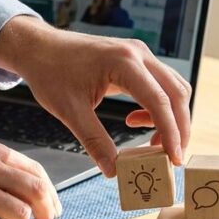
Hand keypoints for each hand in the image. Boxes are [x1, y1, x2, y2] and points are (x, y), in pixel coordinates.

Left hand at [0, 16, 190, 176]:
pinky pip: (160, 85)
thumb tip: (114, 170)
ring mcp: (140, 54)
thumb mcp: (70, 111)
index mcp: (123, 62)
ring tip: (153, 144)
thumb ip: (95, 141)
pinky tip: (135, 121)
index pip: (159, 101)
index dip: (171, 133)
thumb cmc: (50, 73)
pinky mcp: (136, 60)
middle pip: (176, 93)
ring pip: (173, 88)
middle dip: (179, 128)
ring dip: (171, 118)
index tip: (173, 159)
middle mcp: (138, 54)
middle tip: (172, 157)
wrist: (39, 47)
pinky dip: (157, 107)